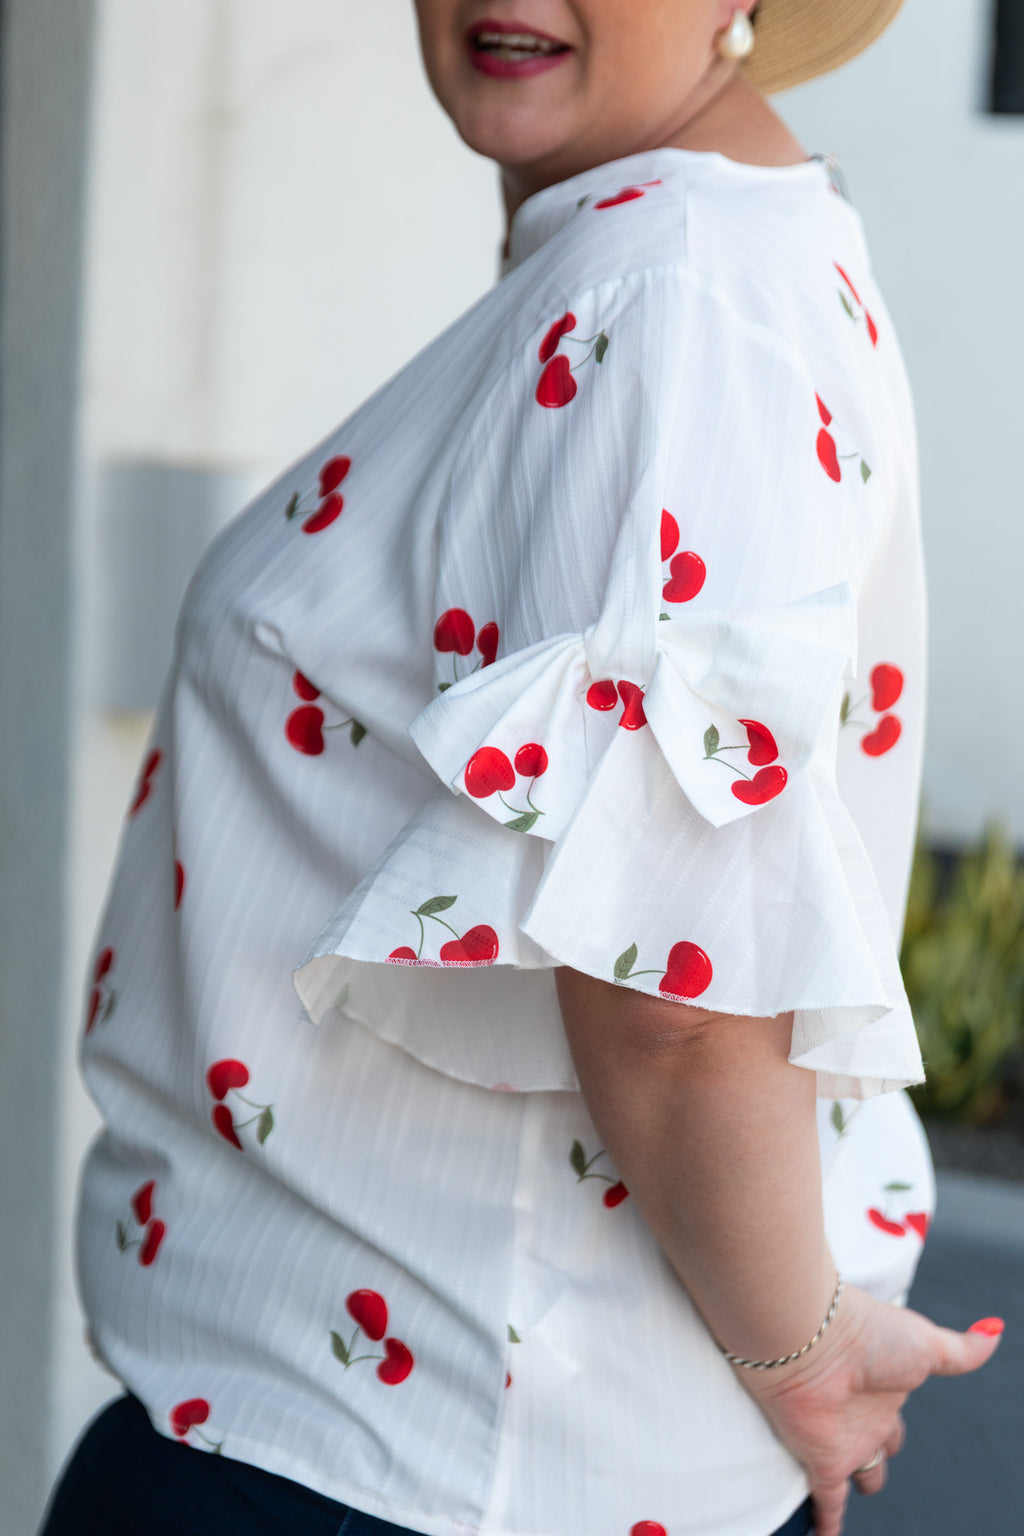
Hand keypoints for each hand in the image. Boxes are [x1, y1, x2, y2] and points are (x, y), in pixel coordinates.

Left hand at [736, 1283, 1002, 1535]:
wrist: (815, 1337)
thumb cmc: (868, 1333)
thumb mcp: (927, 1344)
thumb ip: (961, 1350)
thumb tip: (994, 1330)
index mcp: (887, 1393)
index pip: (895, 1424)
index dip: (895, 1432)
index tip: (892, 1434)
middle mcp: (863, 1419)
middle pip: (874, 1451)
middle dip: (874, 1460)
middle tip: (866, 1471)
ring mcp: (842, 1441)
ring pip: (851, 1476)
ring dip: (848, 1488)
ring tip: (837, 1504)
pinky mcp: (821, 1460)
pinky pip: (827, 1504)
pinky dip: (825, 1525)